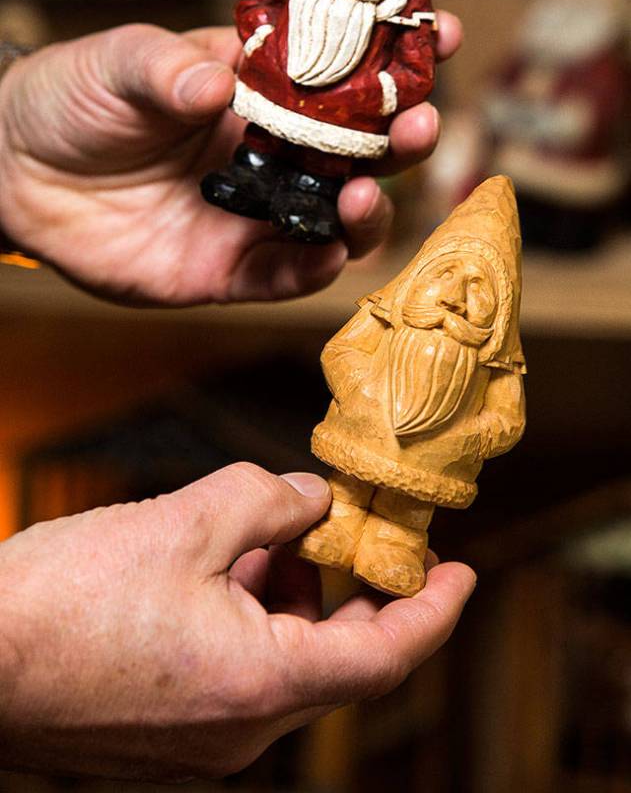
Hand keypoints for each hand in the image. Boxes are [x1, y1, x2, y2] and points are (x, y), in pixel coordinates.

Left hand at [0, 16, 460, 305]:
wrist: (15, 170)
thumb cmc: (72, 97)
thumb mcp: (119, 63)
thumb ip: (167, 69)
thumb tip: (217, 86)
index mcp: (259, 89)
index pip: (345, 70)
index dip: (398, 51)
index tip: (443, 30)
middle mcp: (271, 152)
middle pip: (361, 150)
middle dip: (403, 136)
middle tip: (421, 121)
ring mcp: (254, 213)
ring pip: (336, 220)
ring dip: (368, 210)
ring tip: (367, 192)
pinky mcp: (225, 270)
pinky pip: (284, 275)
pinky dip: (312, 267)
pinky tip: (325, 249)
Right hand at [0, 464, 474, 781]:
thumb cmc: (66, 599)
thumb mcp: (187, 520)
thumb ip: (269, 502)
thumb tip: (312, 500)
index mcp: (261, 684)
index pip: (383, 656)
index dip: (433, 613)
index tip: (465, 576)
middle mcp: (239, 733)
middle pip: (332, 662)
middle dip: (348, 594)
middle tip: (349, 538)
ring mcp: (196, 747)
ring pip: (280, 669)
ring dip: (289, 603)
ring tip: (264, 541)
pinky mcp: (160, 744)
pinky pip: (235, 683)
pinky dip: (248, 626)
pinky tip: (216, 575)